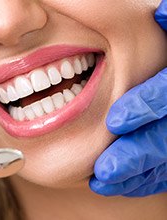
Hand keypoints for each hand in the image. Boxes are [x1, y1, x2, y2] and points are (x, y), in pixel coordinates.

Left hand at [89, 0, 166, 196]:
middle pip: (166, 136)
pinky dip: (142, 179)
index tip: (114, 121)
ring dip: (134, 173)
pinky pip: (164, 170)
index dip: (146, 106)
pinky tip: (116, 185)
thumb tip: (160, 14)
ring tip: (101, 182)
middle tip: (104, 169)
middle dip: (136, 153)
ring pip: (164, 158)